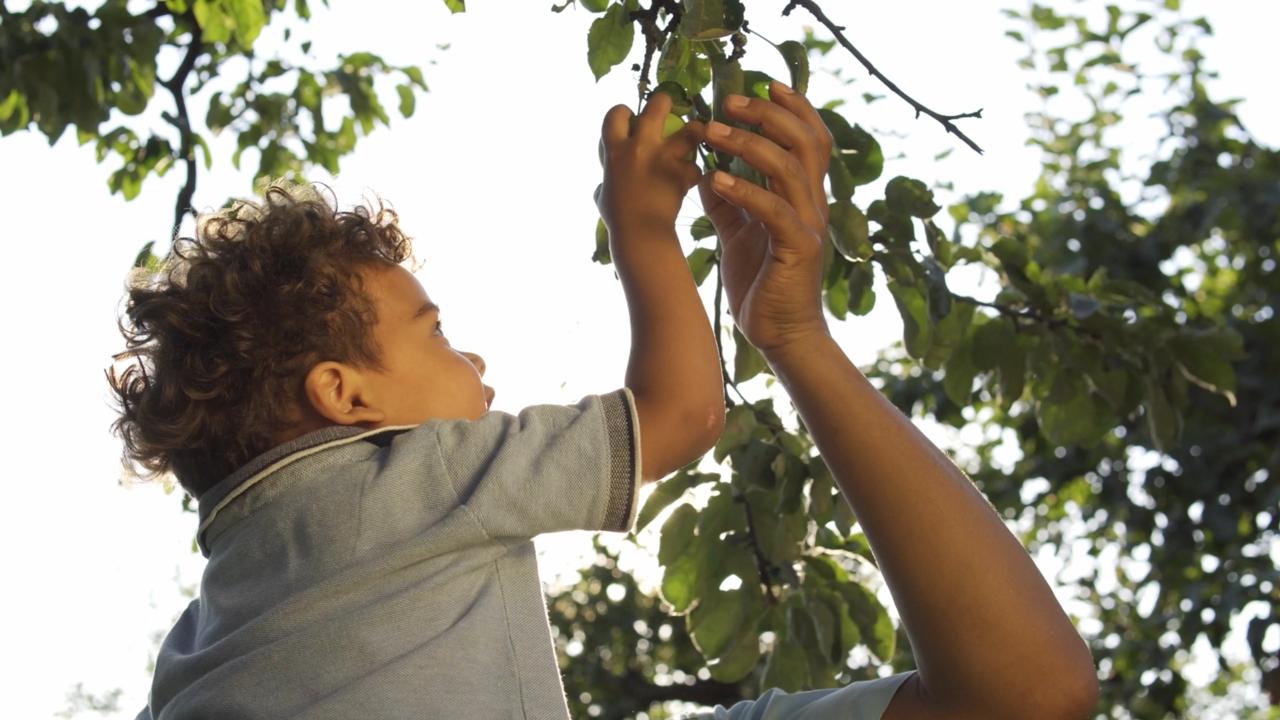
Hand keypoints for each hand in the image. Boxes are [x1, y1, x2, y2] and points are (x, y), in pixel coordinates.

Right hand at [596, 91, 705, 234]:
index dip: (624, 112)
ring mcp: (663, 159)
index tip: (629, 118)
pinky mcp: (681, 175)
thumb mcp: (602, 197)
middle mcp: (640, 146)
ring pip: (691, 130)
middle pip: (658, 105)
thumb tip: (603, 186)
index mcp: (615, 149)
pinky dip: (694, 174)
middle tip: (669, 111)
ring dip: (695, 132)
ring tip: (694, 138)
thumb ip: (605, 185)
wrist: (637, 235)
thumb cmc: (616, 218)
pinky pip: (695, 167)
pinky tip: (691, 180)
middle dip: (665, 103)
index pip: (615, 113)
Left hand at [698, 82, 834, 355]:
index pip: (809, 138)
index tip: (762, 86)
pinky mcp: (798, 250)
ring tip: (712, 132)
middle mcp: (812, 205)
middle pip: (804, 141)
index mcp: (802, 197)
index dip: (792, 107)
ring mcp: (809, 226)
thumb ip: (729, 203)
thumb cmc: (762, 285)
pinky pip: (775, 211)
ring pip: (790, 168)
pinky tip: (715, 179)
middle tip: (728, 101)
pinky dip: (745, 190)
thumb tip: (706, 170)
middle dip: (767, 114)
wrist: (780, 336)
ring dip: (749, 145)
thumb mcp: (739, 235)